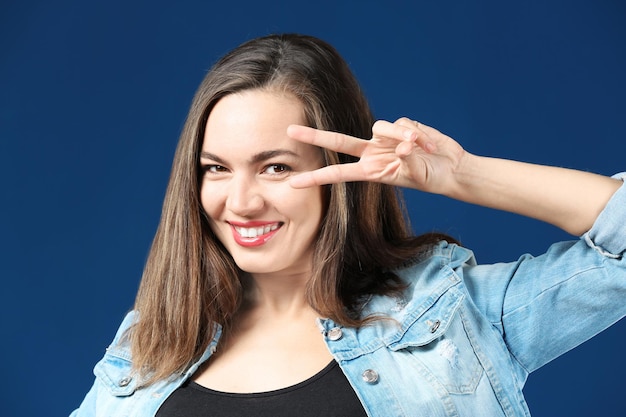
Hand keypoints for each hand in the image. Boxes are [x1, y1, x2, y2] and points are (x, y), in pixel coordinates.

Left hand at [287, 118, 465, 193]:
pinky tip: (428, 144)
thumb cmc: (432, 178)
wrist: (451, 168)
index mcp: (372, 170)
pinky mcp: (402, 125)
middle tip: (289, 130)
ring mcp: (386, 138)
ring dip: (401, 136)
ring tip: (420, 147)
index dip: (316, 178)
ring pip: (382, 127)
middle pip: (339, 141)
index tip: (293, 183)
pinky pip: (404, 124)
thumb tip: (402, 147)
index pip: (339, 174)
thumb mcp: (416, 175)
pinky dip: (418, 134)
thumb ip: (407, 161)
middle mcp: (374, 152)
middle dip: (314, 136)